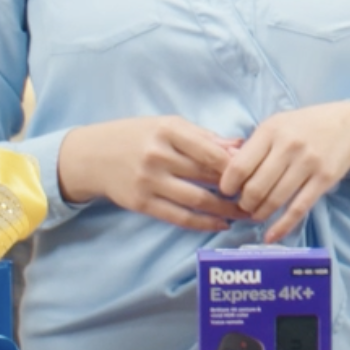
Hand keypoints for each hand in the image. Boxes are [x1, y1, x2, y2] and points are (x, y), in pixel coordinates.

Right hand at [57, 116, 244, 231]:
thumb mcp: (165, 126)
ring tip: (246, 213)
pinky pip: (180, 217)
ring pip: (198, 199)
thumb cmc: (134, 136)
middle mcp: (158, 156)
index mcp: (167, 131)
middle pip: (207, 175)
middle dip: (236, 188)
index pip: (211, 150)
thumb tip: (238, 146)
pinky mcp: (142, 203)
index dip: (237, 164)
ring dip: (226, 209)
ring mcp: (149, 181)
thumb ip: (202, 137)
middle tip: (259, 195)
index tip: (255, 172)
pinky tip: (221, 224)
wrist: (90, 156)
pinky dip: (204, 223)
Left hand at [220, 101, 349, 242]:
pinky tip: (271, 236)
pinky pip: (298, 209)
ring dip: (260, 213)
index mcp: (271, 130)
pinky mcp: (324, 179)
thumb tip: (226, 173)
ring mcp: (308, 163)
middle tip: (243, 205)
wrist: (348, 125)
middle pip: (255, 187)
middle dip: (244, 203)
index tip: (227, 191)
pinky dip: (282, 226)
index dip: (228, 185)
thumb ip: (253, 146)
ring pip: (275, 200)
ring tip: (256, 214)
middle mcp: (289, 146)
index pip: (239, 166)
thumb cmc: (304, 126)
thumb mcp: (276, 125)